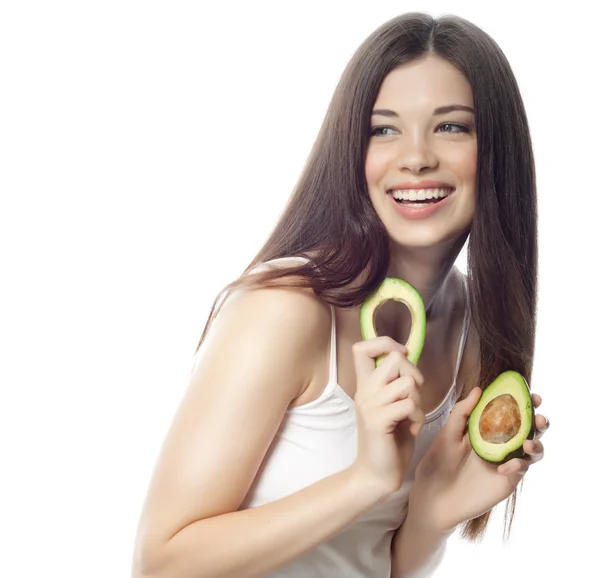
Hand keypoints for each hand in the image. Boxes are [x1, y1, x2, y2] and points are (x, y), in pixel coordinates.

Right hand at [351, 337, 425, 496]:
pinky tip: (410, 429)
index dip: (384, 342)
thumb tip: (406, 358)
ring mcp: (369, 405)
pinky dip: (418, 418)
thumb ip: (395, 384)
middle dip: (414, 374)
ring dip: (418, 401)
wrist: (376, 475)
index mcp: (365, 385)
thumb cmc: (389, 441)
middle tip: (413, 396)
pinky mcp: (377, 420)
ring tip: (411, 417)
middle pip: (394, 359)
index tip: (400, 354)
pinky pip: (410, 405)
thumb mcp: (392, 406)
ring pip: (407, 382)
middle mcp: (364, 391)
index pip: (361, 348)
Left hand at [410, 386, 548, 531]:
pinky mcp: (508, 479)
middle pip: (530, 428)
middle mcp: (501, 442)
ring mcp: (507, 460)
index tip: (531, 395)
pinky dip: (519, 464)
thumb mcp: (447, 434)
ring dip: (537, 443)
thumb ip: (462, 412)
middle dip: (540, 420)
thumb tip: (479, 389)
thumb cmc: (437, 463)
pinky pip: (523, 468)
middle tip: (538, 418)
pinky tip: (503, 467)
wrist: (434, 496)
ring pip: (534, 449)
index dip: (525, 402)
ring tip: (527, 444)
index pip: (511, 411)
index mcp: (487, 427)